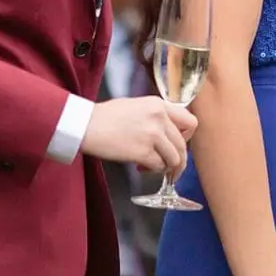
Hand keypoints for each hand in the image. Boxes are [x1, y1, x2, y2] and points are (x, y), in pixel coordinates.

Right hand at [81, 96, 195, 172]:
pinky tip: (140, 166)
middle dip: (178, 159)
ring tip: (152, 166)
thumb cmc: (105, 116)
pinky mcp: (143, 151)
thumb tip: (167, 133)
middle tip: (170, 167)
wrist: (86, 124)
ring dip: (165, 166)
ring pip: (174, 158)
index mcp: (159, 104)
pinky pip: (159, 166)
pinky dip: (152, 170)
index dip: (186, 137)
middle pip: (183, 145)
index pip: (190, 122)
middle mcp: (160, 118)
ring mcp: (152, 135)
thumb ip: (155, 116)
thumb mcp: (136, 106)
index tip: (177, 144)